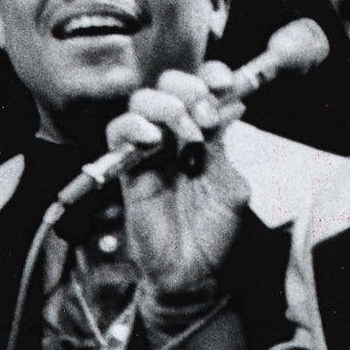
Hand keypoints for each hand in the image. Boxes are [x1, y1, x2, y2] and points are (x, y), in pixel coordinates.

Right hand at [109, 65, 250, 306]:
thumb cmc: (213, 234)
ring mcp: (149, 152)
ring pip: (140, 103)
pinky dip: (134, 127)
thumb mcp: (230, 187)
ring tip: (184, 129)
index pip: (201, 91)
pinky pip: (118, 134)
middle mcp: (175, 138)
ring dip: (164, 106)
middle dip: (187, 89)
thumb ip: (225, 148)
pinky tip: (154, 139)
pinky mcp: (126, 169)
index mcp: (204, 137)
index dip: (210, 77)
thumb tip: (231, 106)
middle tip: (203, 112)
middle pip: (168, 88)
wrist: (192, 272)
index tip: (224, 82)